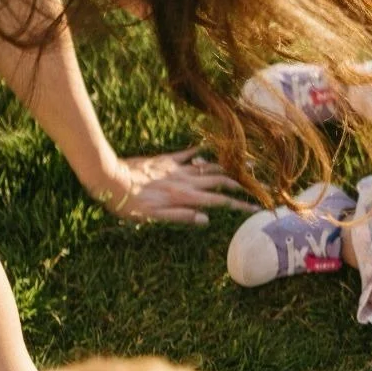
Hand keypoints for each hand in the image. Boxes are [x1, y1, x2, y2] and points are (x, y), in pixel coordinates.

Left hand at [91, 148, 256, 224]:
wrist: (111, 178)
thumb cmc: (130, 205)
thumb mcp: (154, 218)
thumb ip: (181, 217)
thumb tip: (206, 221)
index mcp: (185, 197)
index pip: (220, 201)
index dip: (240, 205)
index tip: (257, 208)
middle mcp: (186, 181)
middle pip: (222, 181)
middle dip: (243, 185)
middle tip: (260, 186)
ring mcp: (177, 169)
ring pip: (209, 167)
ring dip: (228, 167)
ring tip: (246, 166)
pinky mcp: (165, 160)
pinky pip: (187, 154)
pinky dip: (199, 152)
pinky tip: (208, 150)